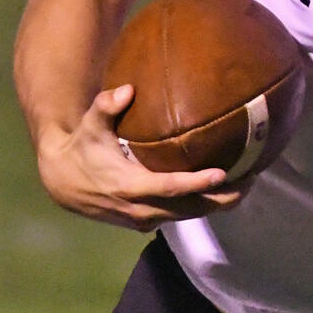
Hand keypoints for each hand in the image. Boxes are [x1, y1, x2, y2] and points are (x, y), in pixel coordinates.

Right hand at [37, 85, 250, 231]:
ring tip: (246, 186)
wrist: (61, 182)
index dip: (196, 183)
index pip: (169, 188)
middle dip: (221, 199)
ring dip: (217, 204)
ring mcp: (143, 219)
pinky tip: (223, 193)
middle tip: (250, 181)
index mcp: (128, 185)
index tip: (222, 174)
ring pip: (187, 216)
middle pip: (188, 209)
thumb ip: (105, 106)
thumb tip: (126, 90)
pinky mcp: (145, 222)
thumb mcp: (89, 125)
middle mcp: (139, 208)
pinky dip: (202, 206)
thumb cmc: (82, 147)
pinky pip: (179, 216)